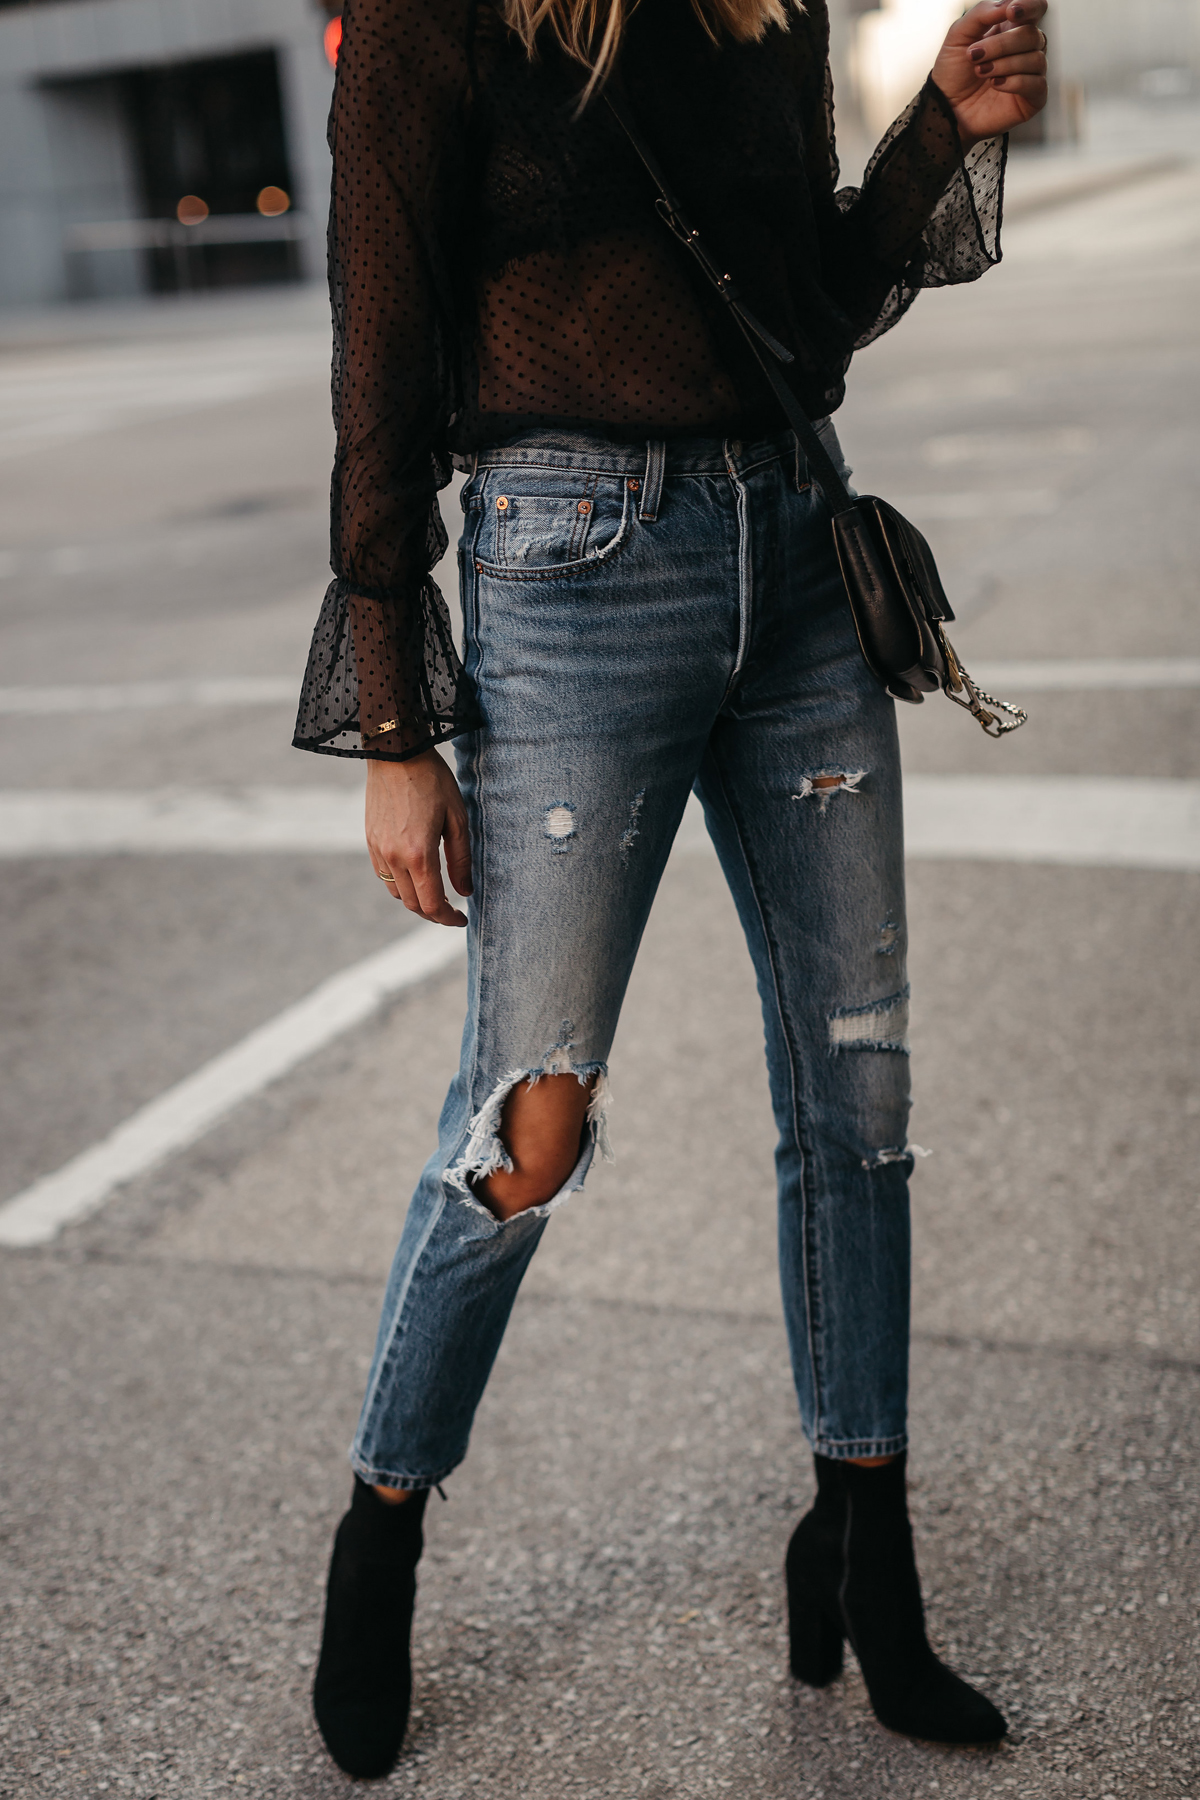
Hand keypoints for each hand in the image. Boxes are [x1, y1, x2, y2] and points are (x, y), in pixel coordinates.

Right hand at [365, 749, 471, 926]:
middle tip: (452, 909)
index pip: (432, 904)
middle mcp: (393, 857)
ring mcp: (378, 850)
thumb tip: (464, 892)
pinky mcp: (369, 841)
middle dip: (434, 913)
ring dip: (416, 899)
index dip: (448, 918)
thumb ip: (461, 859)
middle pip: (412, 904)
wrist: (395, 752)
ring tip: (435, 892)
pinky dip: (401, 883)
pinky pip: (383, 875)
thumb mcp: (457, 818)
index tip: (462, 919)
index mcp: (418, 854)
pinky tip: (416, 873)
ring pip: (396, 893)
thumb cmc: (432, 781)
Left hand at [932, 0, 1048, 149]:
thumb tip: (1009, 4)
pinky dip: (1015, 82)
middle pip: (1032, 34)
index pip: (1036, 8)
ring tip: (981, 73)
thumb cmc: (953, 72)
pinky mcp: (1033, 98)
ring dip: (1004, 65)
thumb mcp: (959, 35)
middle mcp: (1025, 48)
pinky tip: (995, 86)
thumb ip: (982, 13)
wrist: (945, 109)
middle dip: (1001, 45)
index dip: (1029, 6)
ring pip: (1036, 58)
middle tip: (975, 56)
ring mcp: (1031, 73)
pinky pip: (1036, 83)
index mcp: (1011, 28)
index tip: (1011, 11)